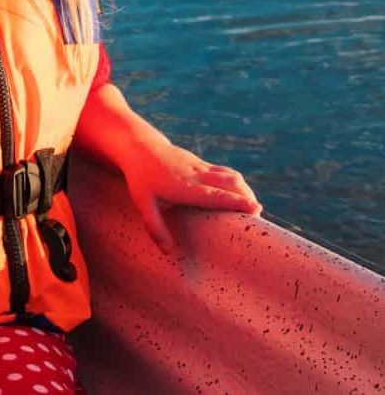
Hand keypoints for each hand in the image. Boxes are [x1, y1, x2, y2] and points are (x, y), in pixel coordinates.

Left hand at [121, 138, 260, 253]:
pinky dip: (236, 183)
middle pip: (230, 183)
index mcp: (186, 187)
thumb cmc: (140, 177)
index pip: (215, 195)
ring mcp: (199, 167)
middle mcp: (197, 175)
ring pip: (229, 175)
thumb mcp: (143, 203)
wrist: (137, 145)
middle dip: (247, 198)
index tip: (256, 209)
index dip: (236, 201)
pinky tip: (240, 194)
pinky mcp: (200, 163)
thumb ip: (155, 227)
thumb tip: (168, 252)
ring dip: (244, 190)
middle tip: (259, 217)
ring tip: (253, 208)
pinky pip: (223, 172)